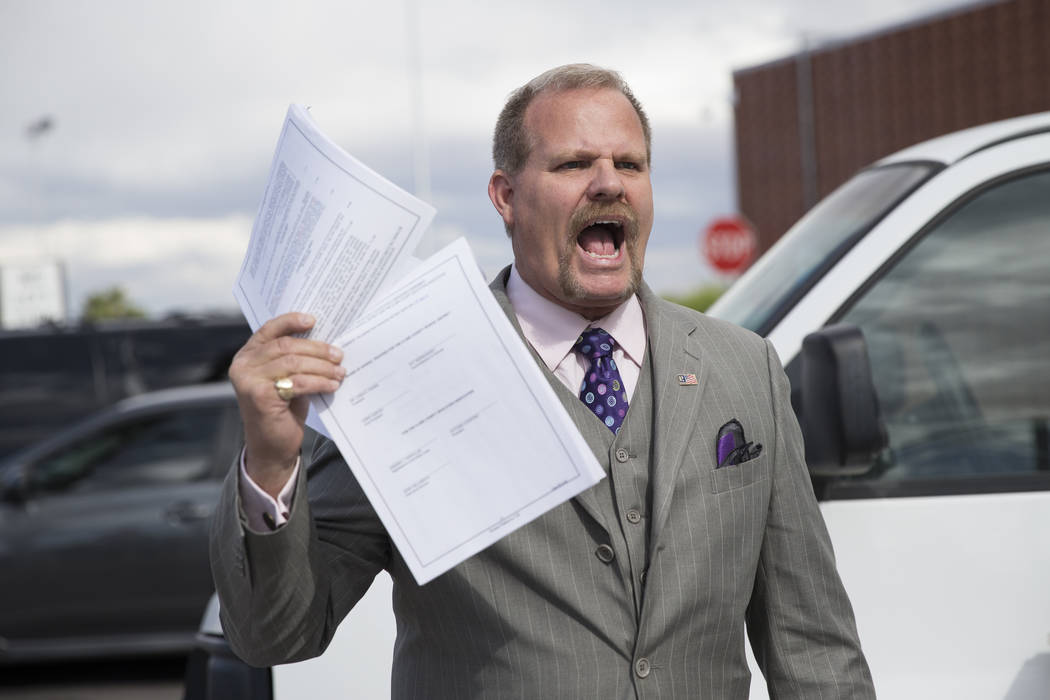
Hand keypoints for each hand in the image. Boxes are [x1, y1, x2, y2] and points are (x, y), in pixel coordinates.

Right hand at [228, 313, 345, 496]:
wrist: (271, 446)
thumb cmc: (282, 409)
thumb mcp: (285, 378)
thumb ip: (293, 359)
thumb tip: (325, 342)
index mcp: (247, 355)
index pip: (269, 329)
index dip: (291, 321)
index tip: (313, 319)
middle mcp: (243, 365)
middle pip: (286, 346)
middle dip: (317, 349)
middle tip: (339, 355)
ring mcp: (248, 380)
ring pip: (293, 363)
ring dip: (322, 367)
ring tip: (340, 372)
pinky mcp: (259, 396)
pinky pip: (297, 382)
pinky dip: (319, 382)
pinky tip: (332, 386)